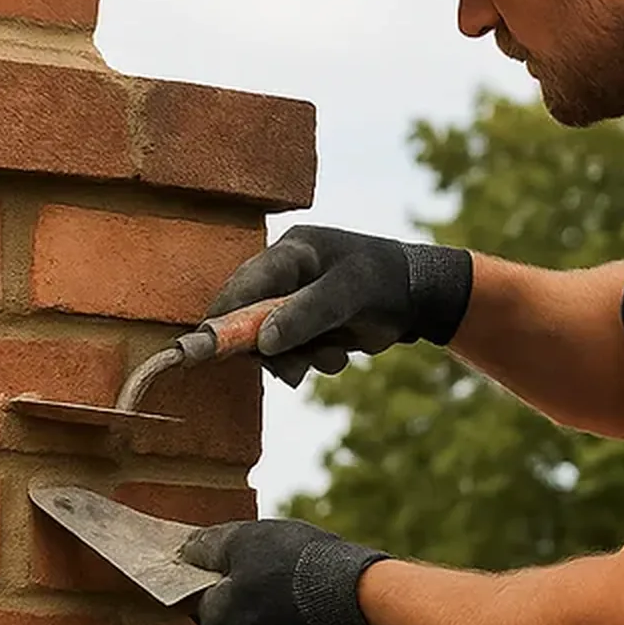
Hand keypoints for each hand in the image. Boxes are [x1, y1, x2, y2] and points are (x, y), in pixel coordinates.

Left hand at [179, 519, 392, 624]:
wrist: (358, 598)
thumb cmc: (295, 563)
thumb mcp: (245, 539)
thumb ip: (208, 546)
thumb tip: (187, 551)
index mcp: (214, 620)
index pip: (199, 598)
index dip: (216, 577)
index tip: (236, 562)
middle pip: (228, 621)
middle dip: (242, 600)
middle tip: (270, 571)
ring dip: (268, 618)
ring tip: (296, 589)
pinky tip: (313, 611)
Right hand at [207, 226, 473, 386]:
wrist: (418, 297)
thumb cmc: (384, 281)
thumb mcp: (348, 294)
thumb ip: (304, 315)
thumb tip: (260, 343)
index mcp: (290, 252)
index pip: (243, 284)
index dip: (222, 316)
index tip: (205, 347)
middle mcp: (284, 277)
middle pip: (250, 320)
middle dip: (270, 349)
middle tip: (290, 371)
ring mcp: (291, 303)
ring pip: (270, 344)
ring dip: (297, 360)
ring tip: (333, 359)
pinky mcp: (303, 327)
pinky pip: (291, 354)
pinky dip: (311, 362)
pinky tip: (340, 355)